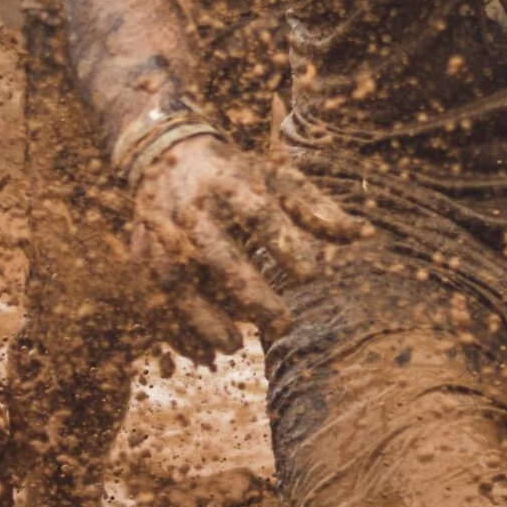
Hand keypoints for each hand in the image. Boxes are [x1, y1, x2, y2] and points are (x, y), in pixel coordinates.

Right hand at [127, 136, 367, 353]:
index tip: (311, 276)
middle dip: (249, 293)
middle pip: (219, 254)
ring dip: (202, 319)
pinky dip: (172, 327)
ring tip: (233, 346)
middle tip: (282, 326)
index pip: (261, 215)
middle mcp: (194, 208)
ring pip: (176, 281)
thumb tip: (366, 235)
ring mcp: (161, 231)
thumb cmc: (236, 173)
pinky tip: (199, 354)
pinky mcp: (141, 252)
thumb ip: (319, 211)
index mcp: (233, 184)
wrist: (167, 152)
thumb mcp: (280, 179)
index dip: (285, 244)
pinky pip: (150, 296)